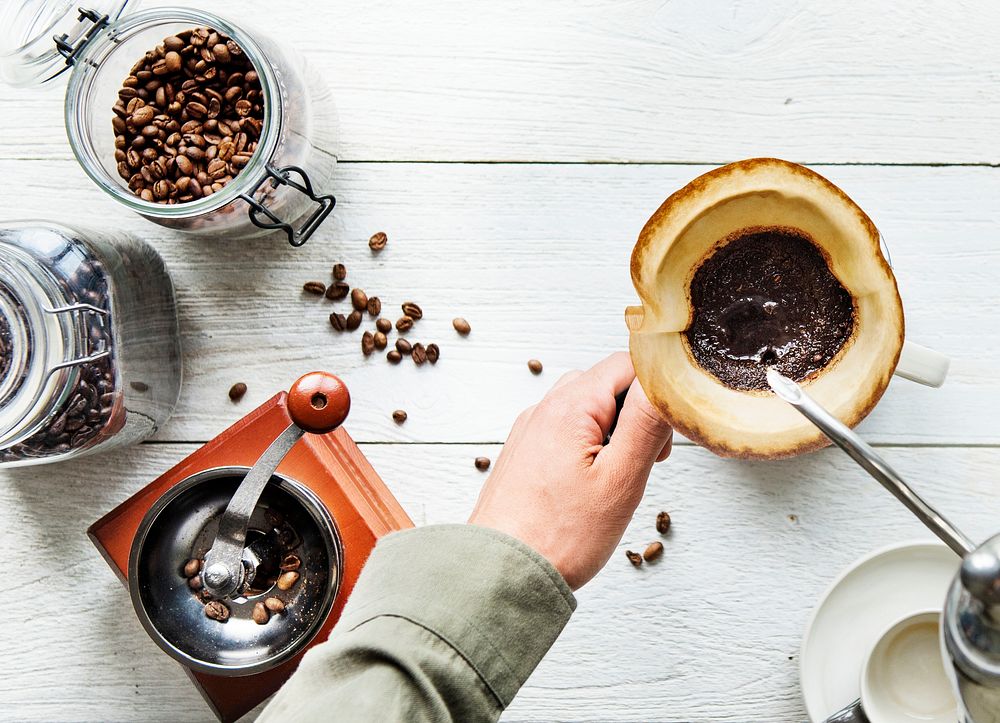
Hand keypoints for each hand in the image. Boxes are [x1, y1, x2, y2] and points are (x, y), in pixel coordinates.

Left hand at [468, 352, 672, 589]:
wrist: (500, 574)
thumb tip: (665, 381)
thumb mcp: (620, 479)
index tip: (667, 432)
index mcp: (569, 406)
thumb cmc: (560, 536)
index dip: (657, 391)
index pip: (627, 364)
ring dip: (613, 432)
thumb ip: (645, 423)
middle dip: (636, 413)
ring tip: (617, 479)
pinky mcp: (524, 454)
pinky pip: (565, 432)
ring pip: (587, 409)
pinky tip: (590, 486)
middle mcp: (544, 409)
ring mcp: (530, 431)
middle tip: (647, 461)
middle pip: (607, 384)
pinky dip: (588, 447)